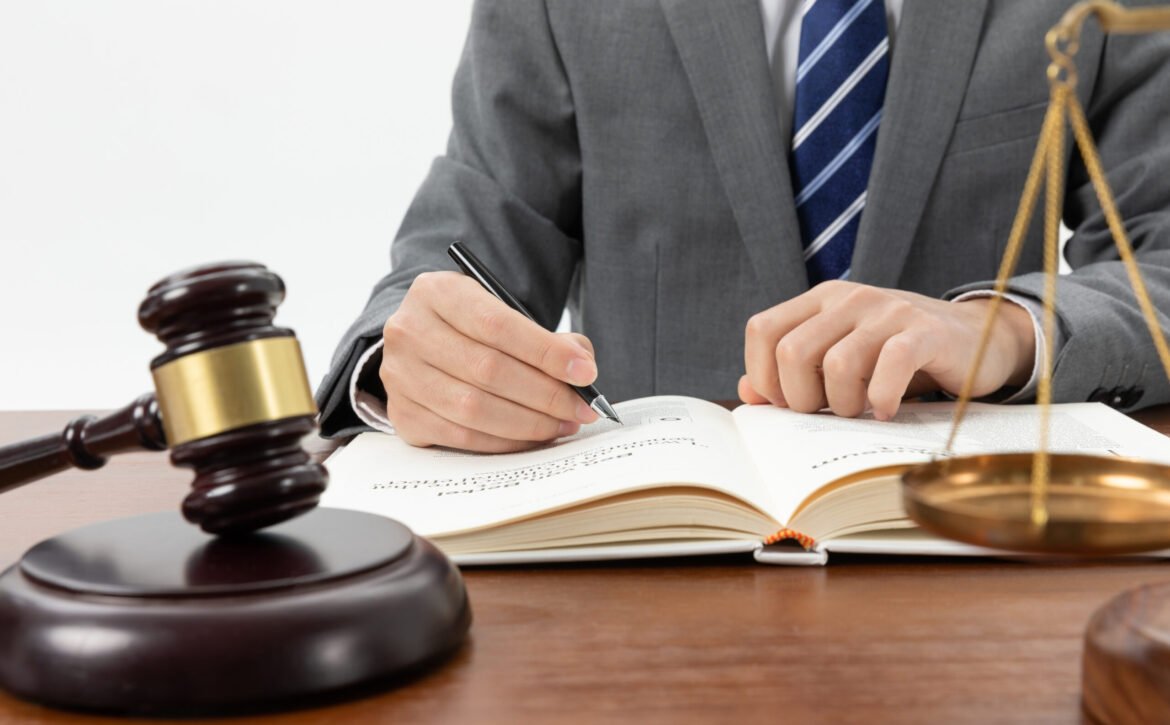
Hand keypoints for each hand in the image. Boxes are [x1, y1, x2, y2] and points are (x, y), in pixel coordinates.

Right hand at [380, 271, 599, 451]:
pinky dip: (504, 441)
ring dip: (529, 423)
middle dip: (546, 394)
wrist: (422, 342)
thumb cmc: (471, 328)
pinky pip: (461, 436)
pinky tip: (531, 436)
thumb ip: (546, 337)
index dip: (546, 353)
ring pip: (474, 408)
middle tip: (582, 408)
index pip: (498, 325)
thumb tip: (580, 366)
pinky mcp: (402, 414)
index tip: (585, 373)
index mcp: (437, 292)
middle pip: (488, 370)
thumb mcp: (502, 312)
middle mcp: (410, 331)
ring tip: (563, 423)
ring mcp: (400, 375)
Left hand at [738, 281, 1035, 419]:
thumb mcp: (840, 359)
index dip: (764, 375)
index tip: (788, 403)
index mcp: (821, 301)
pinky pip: (889, 366)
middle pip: (792, 352)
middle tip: (828, 412)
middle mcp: (850, 299)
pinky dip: (882, 399)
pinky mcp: (925, 332)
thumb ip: (792, 373)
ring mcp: (888, 312)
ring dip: (843, 404)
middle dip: (801, 398)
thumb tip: (748, 392)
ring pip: (837, 364)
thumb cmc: (896, 357)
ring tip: (861, 410)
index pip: (762, 330)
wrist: (976, 340)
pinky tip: (887, 410)